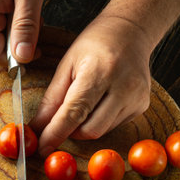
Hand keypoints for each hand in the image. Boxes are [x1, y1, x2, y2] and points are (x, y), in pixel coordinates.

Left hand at [30, 16, 152, 156]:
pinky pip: (112, 126)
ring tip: (83, 103)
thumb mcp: (67, 64)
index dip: (56, 133)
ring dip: (84, 126)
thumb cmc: (95, 44)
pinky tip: (100, 101)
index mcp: (99, 71)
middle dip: (70, 131)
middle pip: (90, 130)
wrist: (131, 32)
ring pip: (101, 131)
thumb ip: (52, 98)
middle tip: (59, 122)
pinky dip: (98, 121)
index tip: (41, 147)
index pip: (75, 112)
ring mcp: (136, 98)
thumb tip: (38, 126)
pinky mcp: (142, 106)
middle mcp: (123, 87)